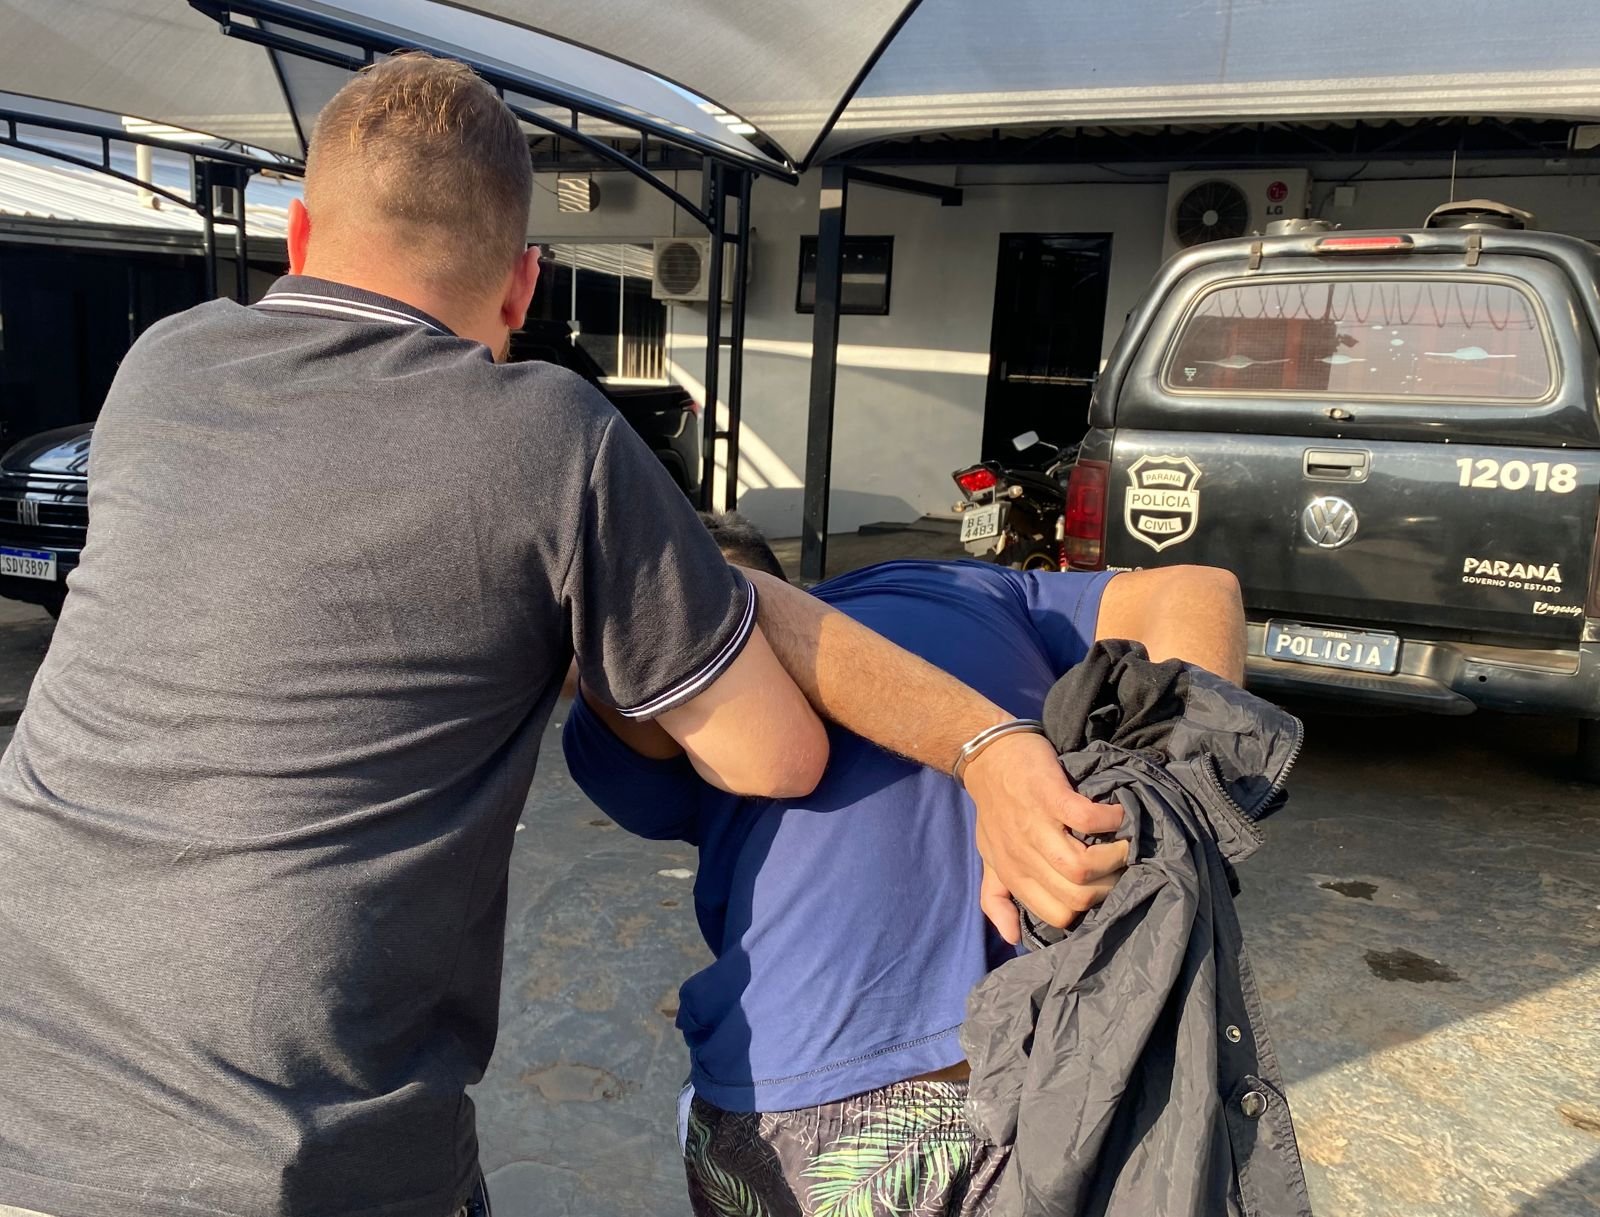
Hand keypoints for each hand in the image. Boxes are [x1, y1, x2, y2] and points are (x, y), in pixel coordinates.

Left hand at [965, 731, 1128, 942]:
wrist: (986, 757)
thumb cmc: (993, 810)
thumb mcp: (990, 857)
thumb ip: (997, 897)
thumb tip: (1012, 938)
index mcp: (1014, 874)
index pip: (1057, 916)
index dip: (1087, 910)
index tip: (1100, 890)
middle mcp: (1024, 855)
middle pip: (1076, 897)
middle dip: (1107, 889)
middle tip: (1118, 870)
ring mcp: (1037, 825)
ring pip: (1080, 868)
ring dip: (1112, 860)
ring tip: (1122, 846)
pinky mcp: (1050, 794)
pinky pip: (1086, 819)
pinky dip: (1109, 820)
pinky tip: (1116, 815)